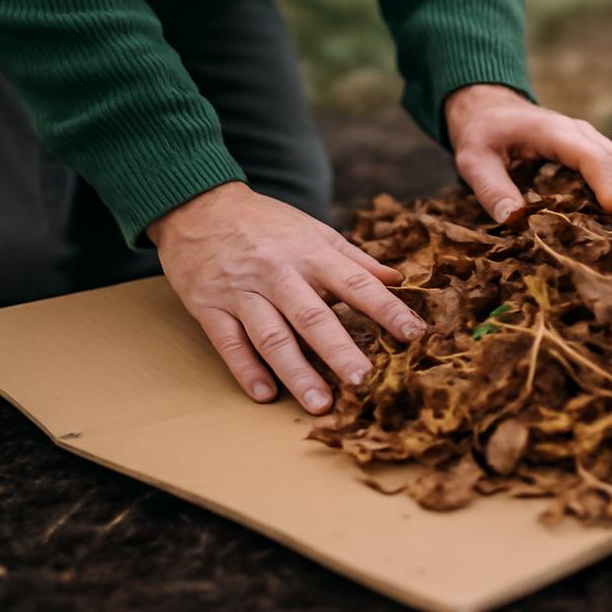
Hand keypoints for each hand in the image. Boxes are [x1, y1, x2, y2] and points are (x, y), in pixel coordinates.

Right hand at [147, 182, 425, 414]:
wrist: (198, 207)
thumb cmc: (266, 223)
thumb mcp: (314, 230)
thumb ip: (355, 259)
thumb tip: (397, 280)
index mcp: (310, 254)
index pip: (356, 283)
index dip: (386, 309)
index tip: (414, 333)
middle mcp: (278, 274)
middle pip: (312, 317)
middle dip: (340, 351)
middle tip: (364, 381)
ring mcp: (242, 292)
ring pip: (272, 337)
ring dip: (296, 373)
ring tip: (320, 404)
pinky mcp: (209, 308)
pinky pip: (229, 344)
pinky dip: (246, 370)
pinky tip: (265, 395)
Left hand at [445, 84, 611, 221]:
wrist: (490, 110)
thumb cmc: (483, 135)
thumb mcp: (473, 160)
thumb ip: (491, 188)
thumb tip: (513, 220)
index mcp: (554, 131)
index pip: (589, 156)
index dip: (606, 183)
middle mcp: (581, 134)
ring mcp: (591, 143)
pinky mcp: (594, 155)